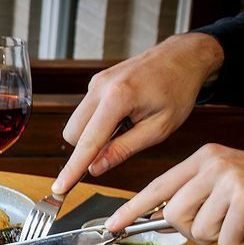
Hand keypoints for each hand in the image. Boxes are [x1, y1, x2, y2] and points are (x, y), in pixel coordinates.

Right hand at [53, 33, 224, 194]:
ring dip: (94, 135)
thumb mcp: (159, 128)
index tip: (59, 187)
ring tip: (127, 126)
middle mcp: (100, 87)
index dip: (73, 169)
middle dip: (89, 148)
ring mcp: (96, 82)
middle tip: (121, 144)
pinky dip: (99, 122)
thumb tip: (96, 168)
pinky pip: (85, 112)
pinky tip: (124, 115)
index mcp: (119, 97)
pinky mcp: (96, 82)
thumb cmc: (178, 90)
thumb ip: (124, 149)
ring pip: (76, 124)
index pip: (88, 142)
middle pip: (74, 135)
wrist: (183, 57)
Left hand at [106, 144, 243, 244]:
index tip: (112, 224)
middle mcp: (212, 164)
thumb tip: (167, 220)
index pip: (158, 186)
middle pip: (173, 216)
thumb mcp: (230, 183)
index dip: (132, 208)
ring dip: (223, 239)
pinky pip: (224, 240)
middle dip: (196, 232)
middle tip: (226, 228)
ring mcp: (227, 180)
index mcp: (205, 158)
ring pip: (197, 231)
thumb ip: (199, 195)